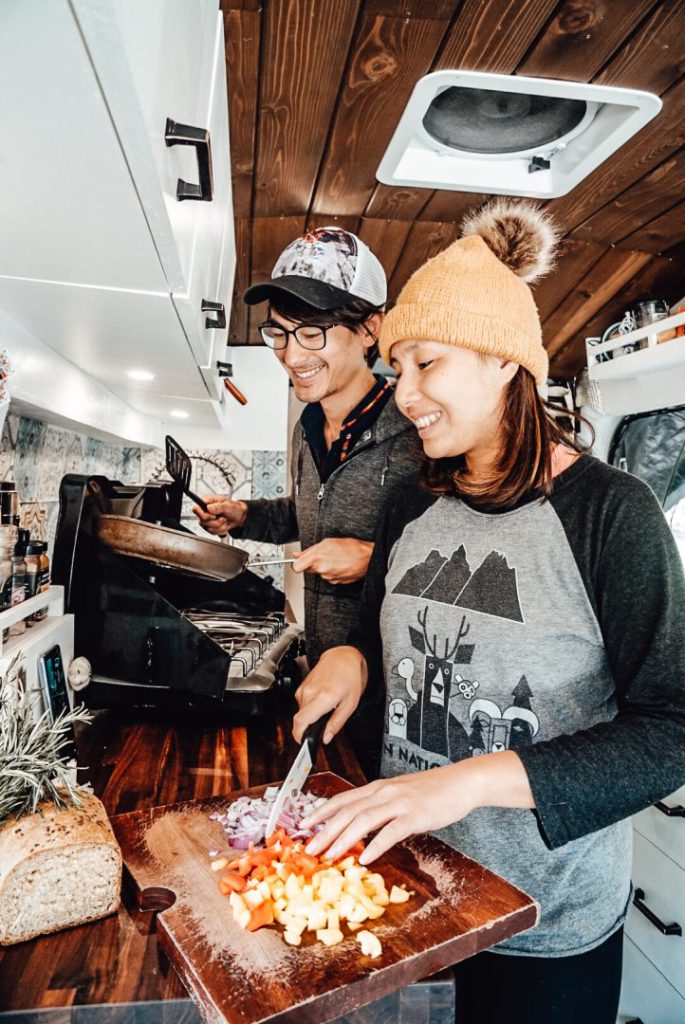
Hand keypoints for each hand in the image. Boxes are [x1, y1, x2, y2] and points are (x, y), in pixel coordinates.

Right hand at [192, 497, 247, 536]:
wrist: (239, 516)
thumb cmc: (234, 508)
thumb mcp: (228, 505)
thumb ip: (218, 506)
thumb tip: (209, 508)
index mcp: (207, 502)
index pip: (196, 509)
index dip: (201, 514)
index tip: (212, 516)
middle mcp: (205, 511)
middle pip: (202, 521)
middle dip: (215, 522)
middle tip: (223, 517)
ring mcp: (207, 520)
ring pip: (208, 528)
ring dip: (219, 526)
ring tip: (225, 520)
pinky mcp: (210, 527)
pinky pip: (212, 532)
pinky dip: (221, 530)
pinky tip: (224, 525)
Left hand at [292, 538, 372, 583]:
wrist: (367, 558)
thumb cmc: (351, 547)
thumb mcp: (327, 542)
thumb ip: (309, 550)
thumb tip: (297, 555)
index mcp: (317, 557)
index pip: (296, 567)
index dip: (296, 564)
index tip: (298, 561)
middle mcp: (321, 569)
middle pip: (308, 569)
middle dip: (312, 563)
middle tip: (322, 555)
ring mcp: (328, 577)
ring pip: (319, 573)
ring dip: (323, 566)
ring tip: (335, 558)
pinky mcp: (335, 582)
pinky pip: (328, 577)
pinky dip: (331, 571)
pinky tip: (339, 564)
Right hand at [292, 646, 367, 744]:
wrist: (343, 657)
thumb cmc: (350, 676)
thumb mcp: (350, 704)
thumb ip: (336, 723)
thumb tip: (326, 738)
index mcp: (322, 697)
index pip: (300, 722)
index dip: (300, 736)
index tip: (304, 743)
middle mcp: (309, 692)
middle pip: (300, 720)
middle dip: (310, 727)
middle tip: (324, 726)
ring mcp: (303, 688)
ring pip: (301, 712)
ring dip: (311, 716)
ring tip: (326, 708)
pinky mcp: (302, 686)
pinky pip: (302, 703)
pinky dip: (310, 707)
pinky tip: (322, 700)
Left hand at [302, 764, 480, 863]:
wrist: (460, 782)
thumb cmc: (431, 791)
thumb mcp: (399, 794)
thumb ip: (380, 807)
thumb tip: (360, 828)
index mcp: (378, 788)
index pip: (342, 799)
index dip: (320, 812)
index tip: (302, 825)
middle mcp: (384, 792)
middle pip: (347, 811)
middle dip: (325, 830)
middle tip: (309, 849)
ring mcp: (399, 802)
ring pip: (364, 820)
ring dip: (343, 839)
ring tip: (330, 856)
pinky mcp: (415, 814)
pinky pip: (391, 831)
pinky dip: (376, 845)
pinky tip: (366, 858)